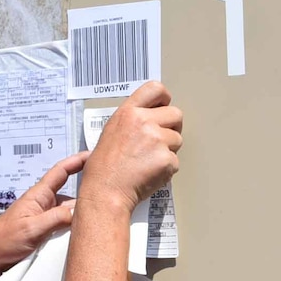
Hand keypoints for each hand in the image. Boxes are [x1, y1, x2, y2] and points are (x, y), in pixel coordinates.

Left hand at [0, 153, 88, 278]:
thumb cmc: (2, 241)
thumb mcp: (31, 229)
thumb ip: (55, 218)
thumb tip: (78, 211)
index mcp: (38, 196)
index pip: (61, 172)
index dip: (77, 161)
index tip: (93, 154)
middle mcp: (43, 204)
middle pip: (70, 194)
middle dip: (86, 194)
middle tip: (105, 196)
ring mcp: (44, 219)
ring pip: (69, 212)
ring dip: (80, 216)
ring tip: (96, 219)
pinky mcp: (45, 232)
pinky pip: (64, 226)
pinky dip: (74, 228)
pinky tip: (81, 234)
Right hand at [78, 82, 182, 211]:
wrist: (106, 191)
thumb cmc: (103, 168)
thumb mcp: (111, 132)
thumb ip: (132, 121)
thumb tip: (150, 119)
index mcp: (128, 112)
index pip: (155, 89)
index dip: (164, 98)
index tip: (163, 106)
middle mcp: (144, 122)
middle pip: (176, 114)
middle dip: (172, 128)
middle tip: (159, 142)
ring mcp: (157, 140)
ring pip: (178, 140)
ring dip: (168, 151)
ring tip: (148, 162)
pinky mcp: (167, 160)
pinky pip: (175, 161)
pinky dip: (166, 170)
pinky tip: (150, 174)